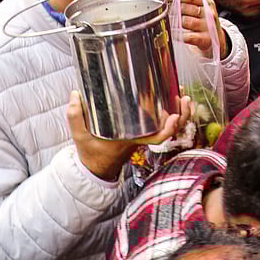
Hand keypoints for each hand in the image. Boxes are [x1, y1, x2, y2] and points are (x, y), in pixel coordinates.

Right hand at [67, 90, 193, 180]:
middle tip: (183, 97)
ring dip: (182, 112)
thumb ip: (75, 116)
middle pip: (171, 130)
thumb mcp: (79, 136)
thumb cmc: (91, 152)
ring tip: (184, 94)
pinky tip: (177, 98)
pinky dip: (175, 113)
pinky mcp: (146, 131)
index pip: (156, 139)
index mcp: (133, 140)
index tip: (173, 116)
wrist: (96, 165)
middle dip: (182, 115)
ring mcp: (147, 135)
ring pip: (172, 127)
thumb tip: (76, 95)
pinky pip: (166, 124)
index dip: (168, 129)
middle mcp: (144, 138)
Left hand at [168, 0, 228, 56]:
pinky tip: (173, 34)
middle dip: (172, 10)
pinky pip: (189, 37)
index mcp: (207, 2)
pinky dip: (179, 35)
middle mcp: (209, 13)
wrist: (215, 38)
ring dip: (173, 22)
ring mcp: (208, 26)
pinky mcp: (206, 39)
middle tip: (163, 12)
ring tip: (167, 23)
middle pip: (186, 8)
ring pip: (186, 21)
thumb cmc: (202, 20)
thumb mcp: (197, 7)